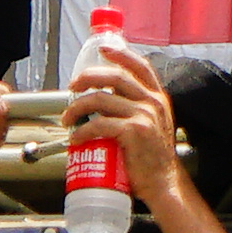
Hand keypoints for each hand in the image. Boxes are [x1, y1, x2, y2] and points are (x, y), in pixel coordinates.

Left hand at [66, 35, 183, 205]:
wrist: (163, 183)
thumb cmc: (153, 158)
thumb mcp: (152, 125)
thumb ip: (137, 109)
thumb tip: (106, 100)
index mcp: (157, 98)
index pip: (140, 66)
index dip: (120, 55)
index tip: (103, 50)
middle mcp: (153, 102)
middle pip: (115, 77)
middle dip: (88, 77)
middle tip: (73, 87)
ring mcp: (144, 116)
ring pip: (100, 99)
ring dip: (77, 107)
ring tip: (68, 117)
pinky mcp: (134, 132)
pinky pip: (99, 124)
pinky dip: (82, 131)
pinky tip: (76, 138)